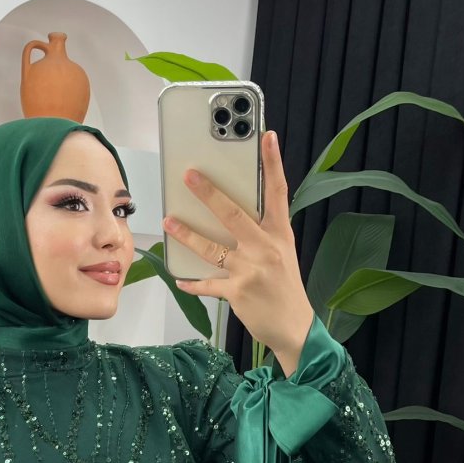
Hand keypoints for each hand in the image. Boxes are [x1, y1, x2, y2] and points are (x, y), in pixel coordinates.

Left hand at [162, 130, 315, 372]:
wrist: (295, 326)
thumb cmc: (285, 287)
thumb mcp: (283, 253)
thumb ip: (262, 233)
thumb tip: (232, 212)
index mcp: (279, 234)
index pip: (277, 192)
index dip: (272, 163)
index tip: (266, 136)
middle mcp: (266, 248)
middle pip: (234, 214)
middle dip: (209, 193)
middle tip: (189, 175)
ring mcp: (251, 270)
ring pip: (212, 248)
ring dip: (187, 235)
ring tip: (168, 222)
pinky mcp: (238, 292)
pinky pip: (208, 284)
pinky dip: (192, 283)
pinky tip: (179, 279)